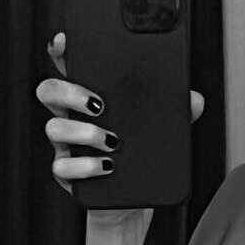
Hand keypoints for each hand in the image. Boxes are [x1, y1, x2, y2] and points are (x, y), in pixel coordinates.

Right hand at [34, 31, 205, 228]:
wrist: (133, 203)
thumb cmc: (141, 158)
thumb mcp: (160, 132)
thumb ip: (176, 113)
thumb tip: (194, 99)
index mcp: (90, 99)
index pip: (69, 68)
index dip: (61, 52)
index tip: (64, 42)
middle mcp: (72, 118)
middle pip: (49, 91)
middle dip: (69, 91)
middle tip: (99, 103)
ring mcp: (67, 146)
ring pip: (54, 128)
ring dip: (83, 131)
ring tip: (112, 141)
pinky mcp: (69, 176)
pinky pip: (62, 167)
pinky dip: (85, 166)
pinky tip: (107, 167)